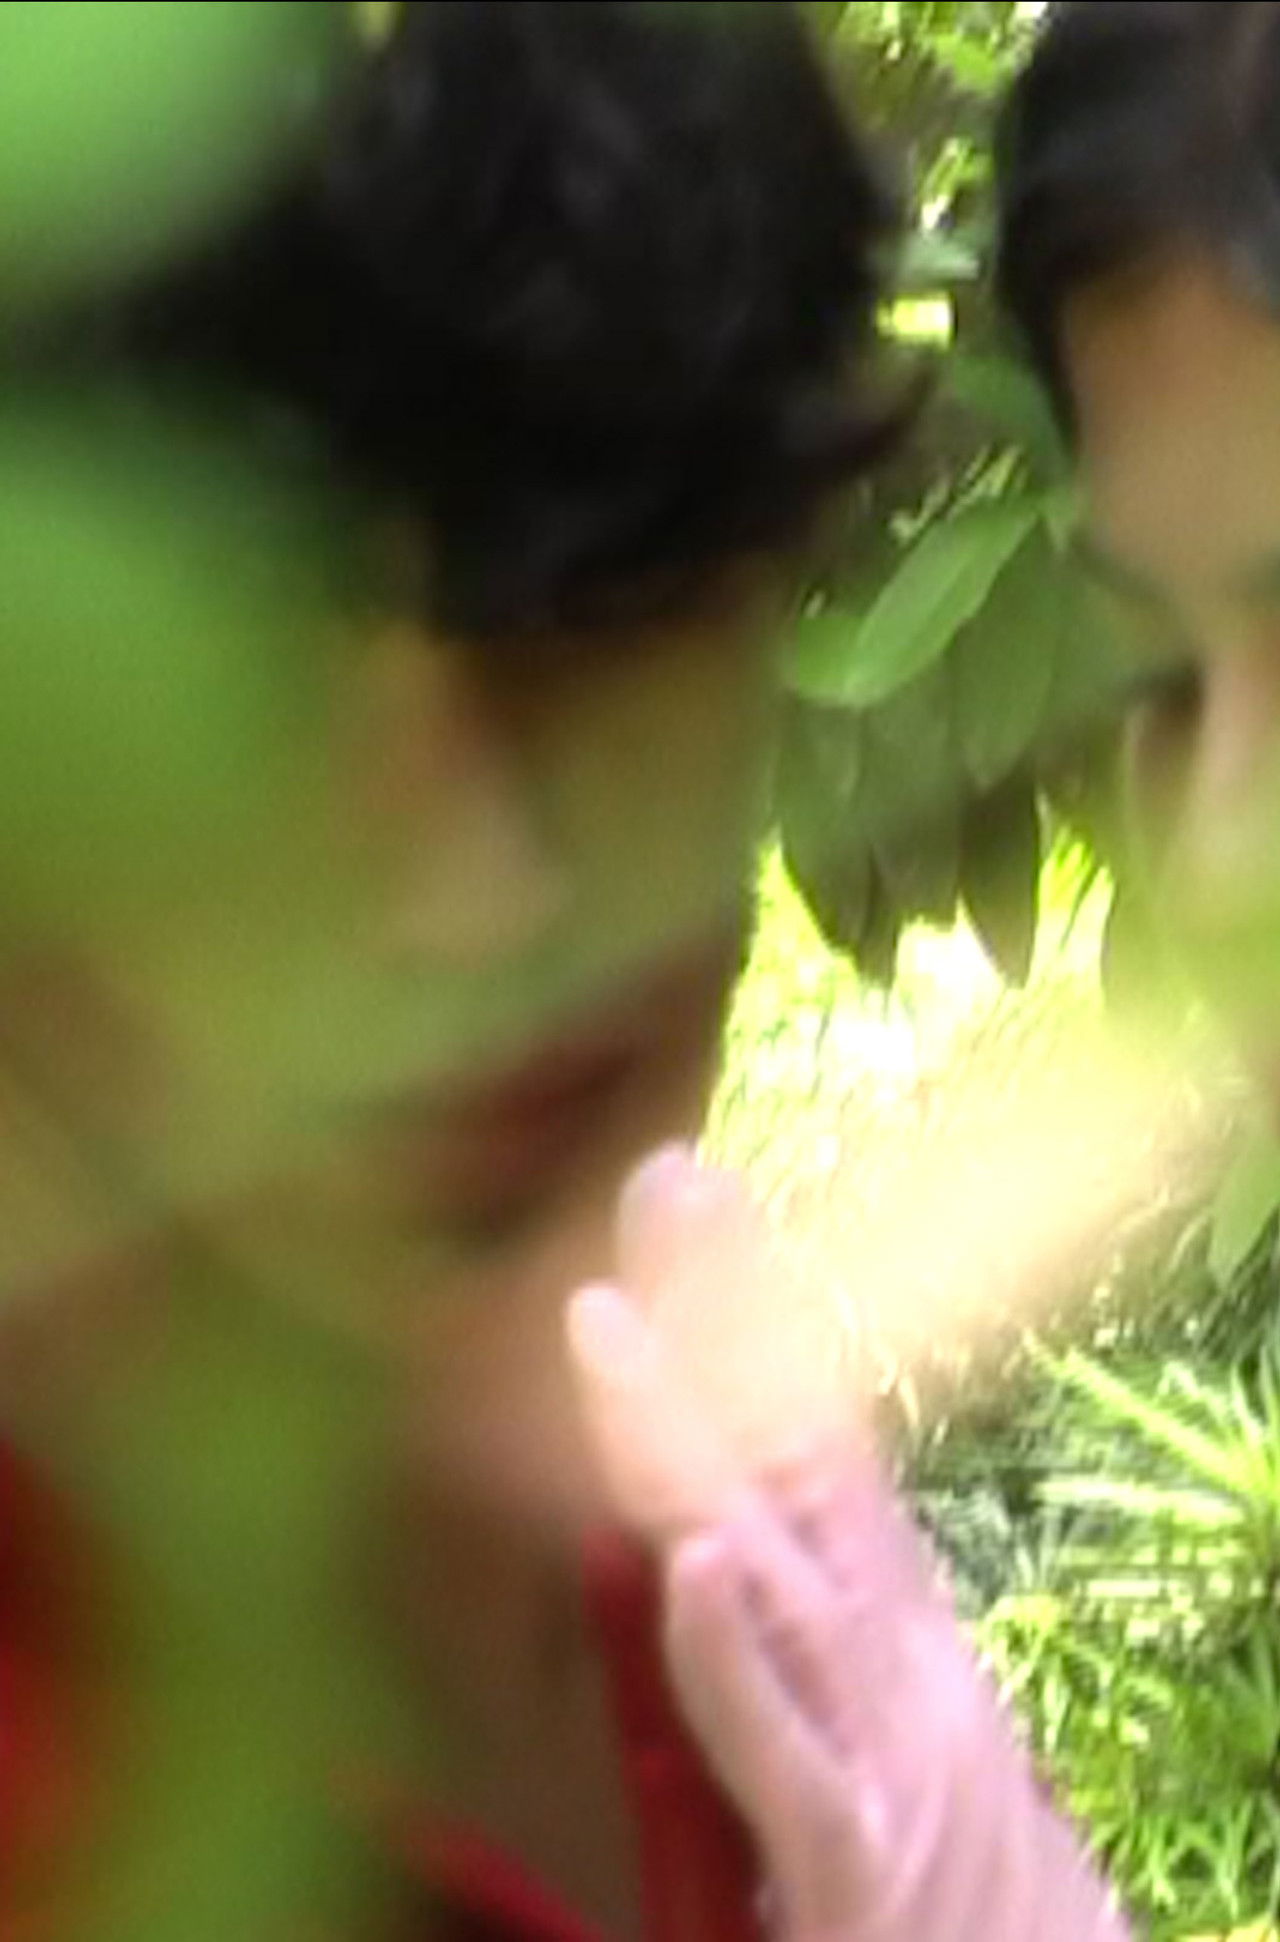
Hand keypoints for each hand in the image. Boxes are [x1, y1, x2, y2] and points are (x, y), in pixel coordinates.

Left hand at [567, 1145, 1129, 1941]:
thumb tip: (688, 1499)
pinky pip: (782, 1748)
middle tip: (664, 1176)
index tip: (692, 1185)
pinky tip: (691, 1567)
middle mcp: (879, 1633)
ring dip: (688, 1440)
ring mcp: (870, 1732)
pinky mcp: (848, 1853)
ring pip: (768, 1565)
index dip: (747, 1296)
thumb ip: (783, 1591)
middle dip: (721, 1309)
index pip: (806, 1413)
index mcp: (875, 1590)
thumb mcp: (868, 1681)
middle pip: (793, 1448)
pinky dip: (735, 1657)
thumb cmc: (930, 1832)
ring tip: (607, 1324)